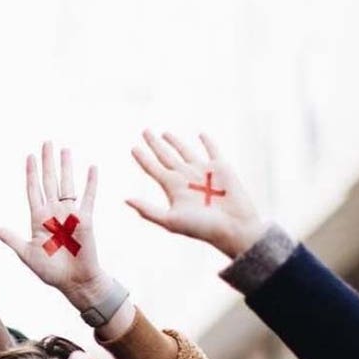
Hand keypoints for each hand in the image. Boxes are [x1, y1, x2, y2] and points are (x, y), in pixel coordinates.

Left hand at [0, 143, 113, 310]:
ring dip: (66, 167)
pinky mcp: (86, 219)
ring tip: (65, 149)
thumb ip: (12, 239)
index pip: (33, 190)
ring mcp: (70, 214)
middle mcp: (54, 212)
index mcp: (38, 219)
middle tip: (46, 142)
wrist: (74, 281)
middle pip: (49, 181)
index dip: (31, 173)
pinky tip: (92, 167)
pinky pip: (88, 197)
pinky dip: (90, 183)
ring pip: (67, 184)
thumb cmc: (51, 271)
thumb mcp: (27, 254)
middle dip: (47, 162)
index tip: (29, 156)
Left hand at [126, 131, 266, 258]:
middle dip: (154, 144)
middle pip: (165, 156)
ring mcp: (203, 171)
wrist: (233, 228)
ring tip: (164, 133)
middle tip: (145, 131)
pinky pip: (212, 150)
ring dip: (175, 142)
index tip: (133, 148)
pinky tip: (201, 134)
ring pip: (185, 151)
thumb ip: (148, 210)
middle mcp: (186, 178)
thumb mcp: (171, 220)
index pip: (153, 169)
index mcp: (173, 188)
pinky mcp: (221, 167)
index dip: (143, 158)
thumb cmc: (202, 227)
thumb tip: (126, 200)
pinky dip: (207, 141)